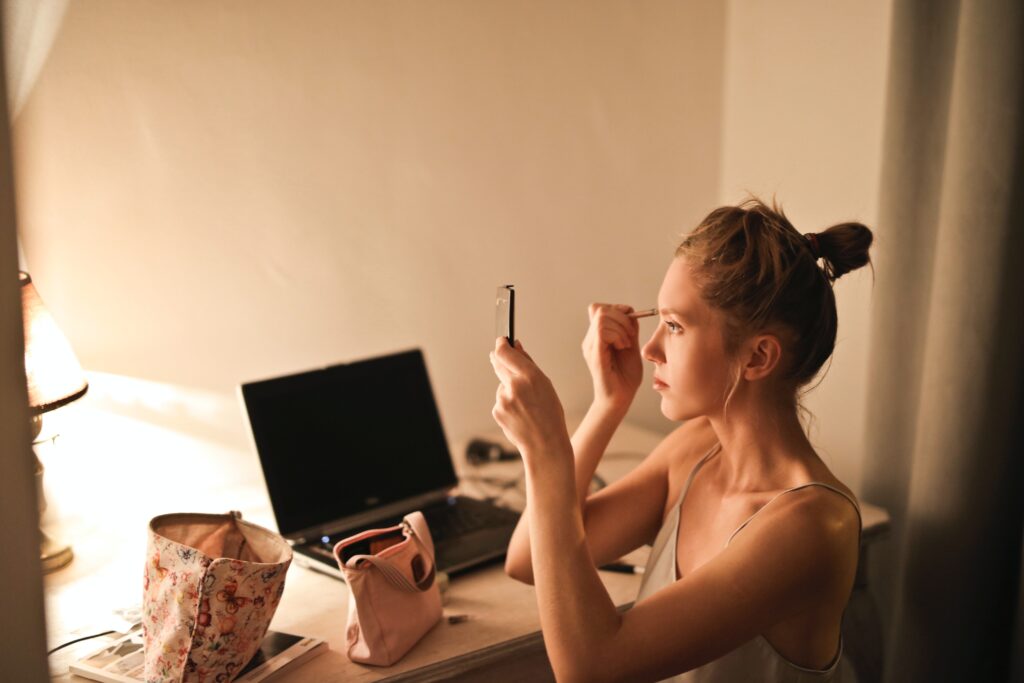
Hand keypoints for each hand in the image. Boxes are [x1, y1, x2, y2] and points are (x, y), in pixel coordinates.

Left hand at [489, 338, 571, 462]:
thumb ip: (528, 364)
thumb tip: (517, 347)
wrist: (545, 444)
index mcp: (530, 376)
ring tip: (526, 405)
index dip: (501, 344)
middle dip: (499, 360)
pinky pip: (501, 401)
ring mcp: (503, 399)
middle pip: (498, 364)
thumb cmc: (551, 414)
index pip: (505, 352)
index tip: (501, 341)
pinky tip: (520, 414)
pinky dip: (508, 404)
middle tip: (501, 358)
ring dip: (509, 389)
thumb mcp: (546, 385)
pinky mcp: (497, 411)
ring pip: (502, 385)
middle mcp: (514, 386)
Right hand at [581, 303, 642, 410]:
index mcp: (598, 336)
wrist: (621, 399)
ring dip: (621, 327)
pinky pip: (601, 330)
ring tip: (626, 344)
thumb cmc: (626, 376)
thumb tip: (630, 312)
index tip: (631, 322)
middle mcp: (590, 340)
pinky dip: (617, 335)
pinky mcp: (594, 354)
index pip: (599, 308)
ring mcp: (590, 347)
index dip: (616, 309)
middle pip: (600, 309)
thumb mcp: (632, 346)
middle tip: (631, 335)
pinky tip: (623, 347)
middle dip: (621, 317)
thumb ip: (630, 329)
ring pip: (602, 317)